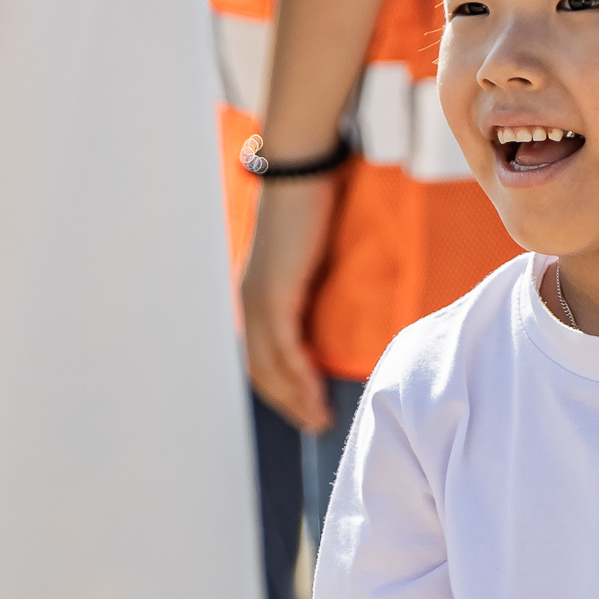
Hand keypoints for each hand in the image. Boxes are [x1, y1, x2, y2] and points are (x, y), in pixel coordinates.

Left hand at [241, 177, 338, 434]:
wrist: (302, 172)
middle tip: (317, 426)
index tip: (308, 410)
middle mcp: (251, 304)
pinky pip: (287, 352)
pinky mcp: (275, 297)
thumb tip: (346, 305)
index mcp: (258, 296)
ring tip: (321, 421)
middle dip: (289, 404)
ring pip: (272, 369)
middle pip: (263, 372)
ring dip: (296, 400)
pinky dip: (302, 380)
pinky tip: (319, 398)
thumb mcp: (318, 255)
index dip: (283, 389)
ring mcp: (259, 302)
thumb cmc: (317, 203)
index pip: (263, 357)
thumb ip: (321, 283)